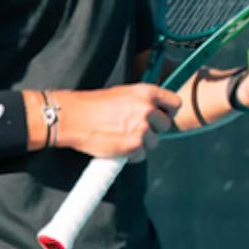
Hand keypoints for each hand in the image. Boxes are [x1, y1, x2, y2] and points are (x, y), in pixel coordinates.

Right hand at [57, 84, 180, 162]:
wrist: (73, 117)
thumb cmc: (92, 104)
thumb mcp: (121, 93)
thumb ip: (141, 101)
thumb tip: (153, 111)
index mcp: (145, 92)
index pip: (174, 103)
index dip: (168, 111)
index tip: (160, 115)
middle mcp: (147, 109)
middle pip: (166, 125)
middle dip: (153, 129)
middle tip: (135, 128)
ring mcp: (142, 129)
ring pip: (154, 142)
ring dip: (141, 143)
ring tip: (122, 136)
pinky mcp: (134, 146)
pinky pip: (141, 155)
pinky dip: (131, 154)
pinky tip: (117, 145)